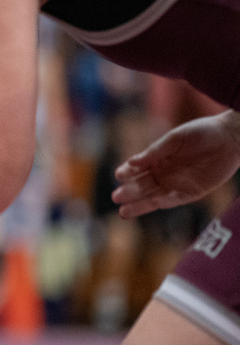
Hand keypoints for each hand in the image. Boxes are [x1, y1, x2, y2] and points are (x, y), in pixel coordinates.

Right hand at [112, 112, 239, 217]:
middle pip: (142, 186)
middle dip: (129, 192)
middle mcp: (163, 173)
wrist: (231, 138)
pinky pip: (174, 200)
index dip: (126, 172)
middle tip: (116, 197)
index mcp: (156, 159)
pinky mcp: (192, 192)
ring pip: (153, 197)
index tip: (119, 176)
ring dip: (139, 205)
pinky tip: (153, 204)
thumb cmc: (201, 133)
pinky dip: (163, 202)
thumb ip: (154, 152)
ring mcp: (177, 184)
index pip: (136, 169)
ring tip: (123, 212)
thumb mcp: (175, 139)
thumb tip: (132, 162)